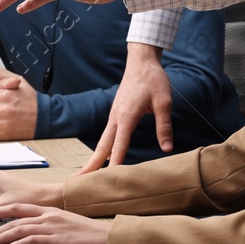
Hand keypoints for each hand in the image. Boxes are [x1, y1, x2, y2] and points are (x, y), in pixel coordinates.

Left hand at [0, 203, 108, 243]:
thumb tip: (34, 240)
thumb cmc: (92, 237)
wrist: (109, 239)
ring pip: (17, 229)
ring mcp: (52, 226)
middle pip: (13, 218)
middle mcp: (48, 216)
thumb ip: (50, 231)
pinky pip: (30, 240)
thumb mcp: (67, 229)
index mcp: (50, 211)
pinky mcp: (56, 239)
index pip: (18, 208)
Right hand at [80, 43, 172, 171]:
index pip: (118, 146)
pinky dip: (103, 148)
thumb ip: (164, 126)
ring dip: (94, 157)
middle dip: (90, 165)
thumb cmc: (153, 80)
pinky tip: (104, 157)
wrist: (142, 61)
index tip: (105, 181)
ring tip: (86, 174)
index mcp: (126, 117)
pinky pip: (108, 134)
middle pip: (102, 146)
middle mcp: (116, 118)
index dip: (113, 165)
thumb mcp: (164, 103)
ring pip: (102, 141)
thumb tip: (167, 148)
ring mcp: (114, 115)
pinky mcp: (116, 113)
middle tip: (77, 182)